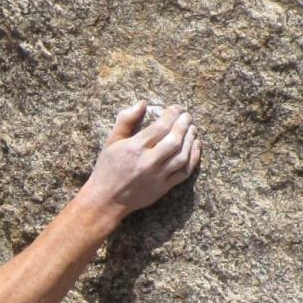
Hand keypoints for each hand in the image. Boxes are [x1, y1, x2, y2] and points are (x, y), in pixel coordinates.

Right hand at [79, 102, 200, 221]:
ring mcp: (158, 176)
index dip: (172, 114)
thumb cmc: (107, 168)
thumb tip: (142, 103)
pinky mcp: (163, 188)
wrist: (106, 200)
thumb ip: (126, 119)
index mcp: (135, 147)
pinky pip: (184, 172)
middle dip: (184, 124)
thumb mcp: (111, 141)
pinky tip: (195, 147)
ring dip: (190, 140)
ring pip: (182, 155)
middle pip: (174, 140)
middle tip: (187, 116)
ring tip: (192, 129)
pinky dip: (193, 158)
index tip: (177, 108)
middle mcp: (148, 162)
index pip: (160, 127)